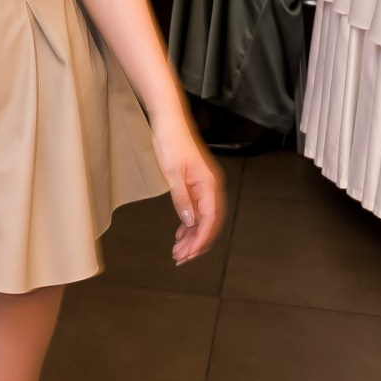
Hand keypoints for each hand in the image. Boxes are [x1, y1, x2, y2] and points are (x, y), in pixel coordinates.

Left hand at [151, 111, 225, 262]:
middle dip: (196, 243)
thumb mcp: (173, 174)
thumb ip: (182, 200)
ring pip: (203, 219)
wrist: (169, 121)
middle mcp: (211, 187)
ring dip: (192, 236)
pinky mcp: (196, 184)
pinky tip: (180, 234)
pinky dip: (189, 224)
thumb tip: (190, 223)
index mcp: (209, 185)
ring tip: (178, 251)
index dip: (201, 240)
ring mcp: (204, 186)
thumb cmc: (171, 142)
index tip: (189, 255)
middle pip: (209, 223)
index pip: (210, 220)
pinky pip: (197, 210)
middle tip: (180, 258)